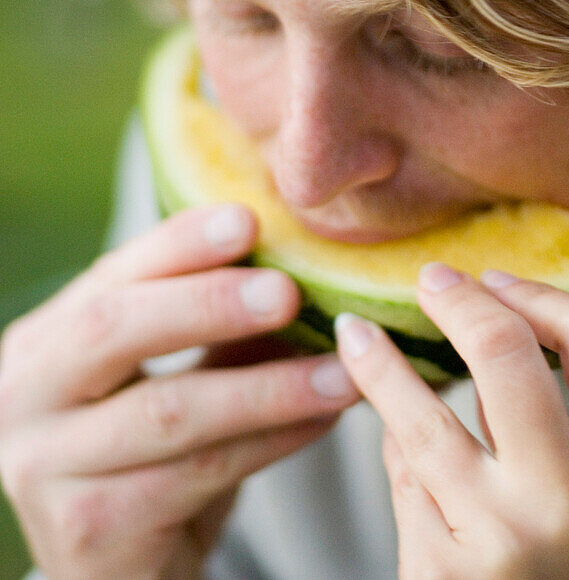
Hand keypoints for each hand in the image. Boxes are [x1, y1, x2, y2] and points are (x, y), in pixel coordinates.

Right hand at [0, 204, 358, 579]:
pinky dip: (272, 441)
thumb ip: (216, 328)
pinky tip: (321, 419)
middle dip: (209, 302)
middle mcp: (24, 397)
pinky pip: (199, 473)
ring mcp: (45, 467)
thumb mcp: (173, 378)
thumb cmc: (151, 457)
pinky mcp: (87, 529)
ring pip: (170, 411)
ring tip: (340, 370)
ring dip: (269, 386)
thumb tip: (301, 266)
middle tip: (288, 291)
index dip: (180, 244)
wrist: (124, 572)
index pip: (112, 276)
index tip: (249, 220)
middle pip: (114, 329)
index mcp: (45, 340)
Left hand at [335, 265, 568, 579]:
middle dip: (458, 303)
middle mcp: (566, 497)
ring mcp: (496, 536)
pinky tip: (388, 428)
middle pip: (502, 351)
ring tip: (355, 334)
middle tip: (431, 282)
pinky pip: (404, 480)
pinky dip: (395, 445)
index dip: (540, 294)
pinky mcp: (438, 572)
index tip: (499, 282)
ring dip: (378, 365)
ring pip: (421, 416)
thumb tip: (485, 329)